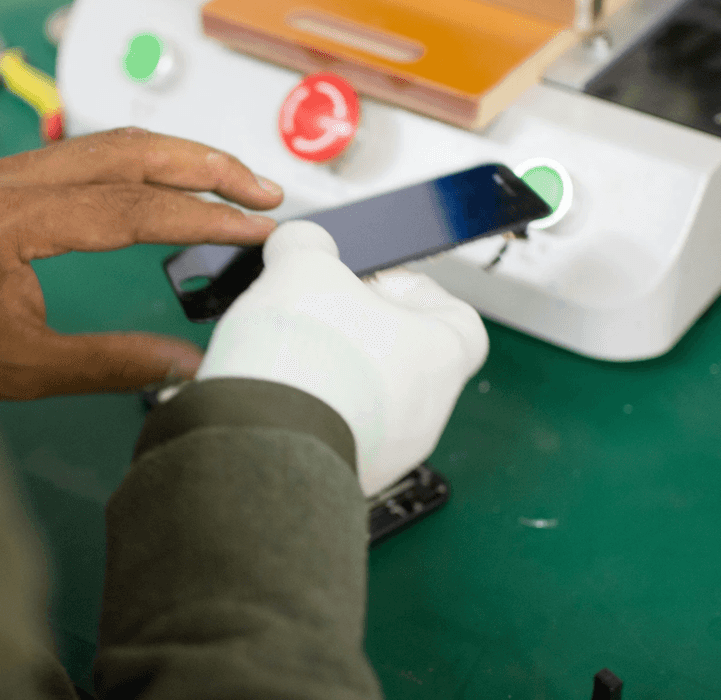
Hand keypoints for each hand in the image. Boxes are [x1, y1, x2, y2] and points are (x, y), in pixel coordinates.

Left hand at [0, 128, 282, 402]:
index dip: (203, 217)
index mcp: (7, 223)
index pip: (130, 208)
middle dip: (207, 167)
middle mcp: (6, 182)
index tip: (257, 228)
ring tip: (237, 181)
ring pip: (111, 142)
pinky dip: (144, 161)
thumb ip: (112, 364)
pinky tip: (175, 178)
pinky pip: (89, 153)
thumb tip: (188, 365)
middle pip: (128, 151)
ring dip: (180, 157)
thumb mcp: (24, 369)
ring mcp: (4, 172)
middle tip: (264, 190)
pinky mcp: (7, 178)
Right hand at [196, 221, 488, 495]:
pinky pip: (335, 433)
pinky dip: (309, 413)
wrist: (265, 444)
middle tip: (316, 314)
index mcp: (442, 353)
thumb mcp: (301, 266)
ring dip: (329, 375)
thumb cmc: (304, 362)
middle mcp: (428, 410)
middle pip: (403, 356)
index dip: (409, 291)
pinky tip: (275, 396)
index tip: (368, 282)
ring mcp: (390, 451)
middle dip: (357, 331)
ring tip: (285, 356)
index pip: (455, 315)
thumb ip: (307, 245)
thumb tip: (301, 244)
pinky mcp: (348, 476)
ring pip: (366, 399)